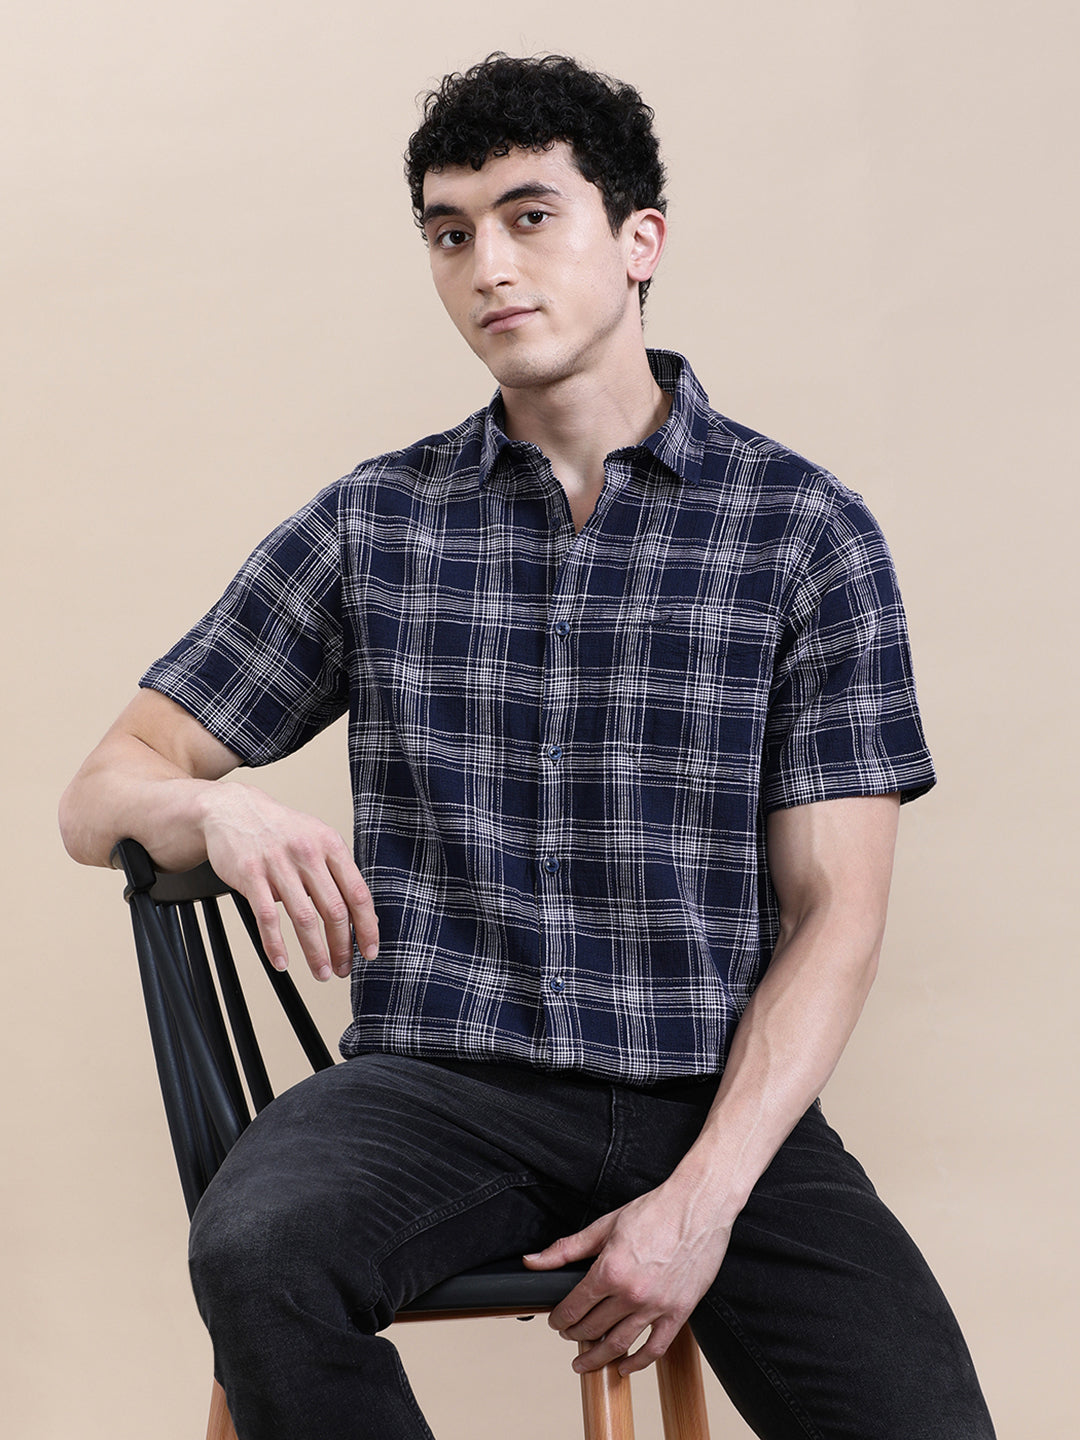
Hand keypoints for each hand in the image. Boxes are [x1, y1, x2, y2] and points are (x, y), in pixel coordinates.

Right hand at [200, 782, 378, 981]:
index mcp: (330, 845)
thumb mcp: (316, 839)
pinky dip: (276, 945)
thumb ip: (336, 872)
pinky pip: (267, 917)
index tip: (369, 951)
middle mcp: (308, 853)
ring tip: (321, 972)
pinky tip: (282, 962)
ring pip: (304, 918)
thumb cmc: (280, 830)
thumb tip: (359, 915)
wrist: (232, 809)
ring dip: (316, 952)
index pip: (358, 893)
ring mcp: (279, 864)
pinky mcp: (251, 875)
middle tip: (343, 968)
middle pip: (335, 910)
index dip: (367, 927)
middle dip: (343, 947)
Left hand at [523, 1180, 730, 1374]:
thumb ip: (567, 1248)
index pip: (574, 1306)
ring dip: (597, 1358)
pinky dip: (637, 1363)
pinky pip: (655, 1348)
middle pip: (593, 1327)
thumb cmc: (654, 1211)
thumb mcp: (605, 1225)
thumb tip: (534, 1261)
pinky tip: (624, 1366)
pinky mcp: (679, 1312)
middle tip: (568, 1336)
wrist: (698, 1206)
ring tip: (584, 1363)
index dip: (560, 1318)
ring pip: (619, 1344)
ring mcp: (656, 1305)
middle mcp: (631, 1293)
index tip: (556, 1321)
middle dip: (575, 1335)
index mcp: (610, 1269)